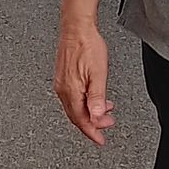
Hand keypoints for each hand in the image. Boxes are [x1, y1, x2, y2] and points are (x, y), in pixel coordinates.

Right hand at [53, 17, 115, 145]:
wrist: (76, 28)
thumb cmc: (87, 46)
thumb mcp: (98, 74)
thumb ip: (97, 98)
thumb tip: (96, 117)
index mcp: (70, 91)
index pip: (81, 120)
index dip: (92, 132)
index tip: (100, 140)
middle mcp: (63, 89)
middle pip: (76, 116)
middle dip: (92, 124)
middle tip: (106, 126)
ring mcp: (61, 83)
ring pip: (75, 107)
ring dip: (90, 113)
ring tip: (105, 112)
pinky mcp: (63, 77)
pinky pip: (73, 97)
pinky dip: (85, 102)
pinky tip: (94, 97)